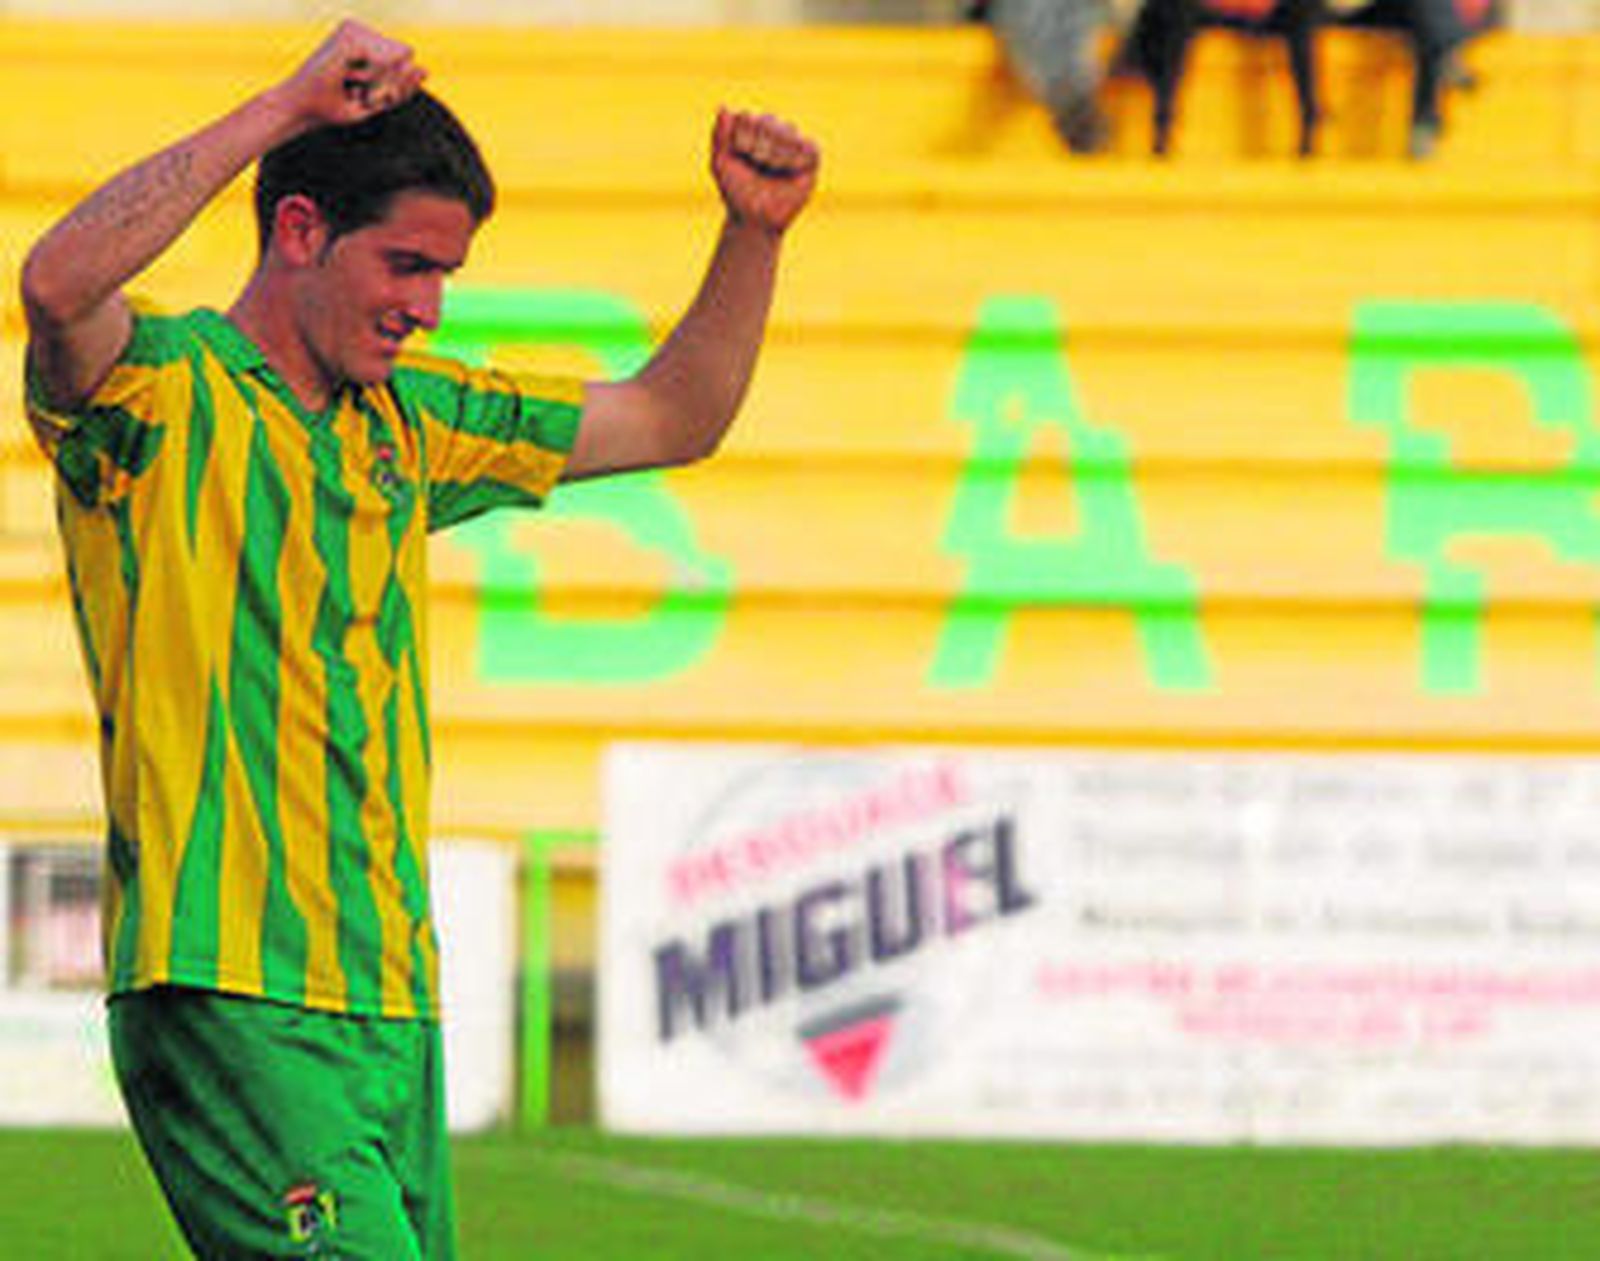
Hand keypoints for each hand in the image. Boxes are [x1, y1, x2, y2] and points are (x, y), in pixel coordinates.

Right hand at [273, 19, 426, 130]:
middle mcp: (362, 30)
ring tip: (351, 85)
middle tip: (358, 93)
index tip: (366, 98)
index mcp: (368, 43)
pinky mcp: (349, 35)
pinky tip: (349, 78)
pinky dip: (370, 79)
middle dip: (388, 86)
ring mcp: (355, 29)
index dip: (394, 89)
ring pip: (397, 61)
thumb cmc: (336, 106)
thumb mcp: (378, 101)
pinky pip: (383, 62)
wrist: (303, 108)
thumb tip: (426, 69)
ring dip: (378, 84)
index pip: (407, 64)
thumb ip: (403, 88)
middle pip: (406, 61)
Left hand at [711, 109, 819, 234]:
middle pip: (768, 121)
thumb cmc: (737, 193)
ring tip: (770, 167)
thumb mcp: (721, 165)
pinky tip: (786, 168)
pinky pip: (809, 146)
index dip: (743, 135)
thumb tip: (724, 107)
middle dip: (758, 143)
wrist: (755, 220)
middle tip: (756, 163)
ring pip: (788, 129)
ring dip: (775, 150)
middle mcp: (773, 134)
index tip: (740, 154)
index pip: (748, 117)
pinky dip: (795, 155)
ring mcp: (792, 146)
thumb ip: (719, 136)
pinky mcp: (810, 160)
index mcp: (751, 132)